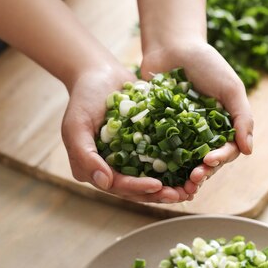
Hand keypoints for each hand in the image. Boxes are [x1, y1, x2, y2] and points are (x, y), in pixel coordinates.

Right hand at [61, 65, 194, 202]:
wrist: (100, 73)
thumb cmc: (84, 98)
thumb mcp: (76, 125)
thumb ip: (85, 155)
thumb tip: (104, 183)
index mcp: (91, 169)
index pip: (117, 185)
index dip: (137, 188)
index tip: (157, 185)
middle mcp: (109, 169)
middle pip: (135, 189)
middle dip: (158, 194)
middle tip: (181, 194)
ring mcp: (126, 159)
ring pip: (149, 180)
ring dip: (169, 187)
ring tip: (189, 190)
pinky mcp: (142, 148)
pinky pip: (158, 162)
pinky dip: (174, 168)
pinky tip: (191, 170)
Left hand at [141, 41, 253, 192]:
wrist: (171, 46)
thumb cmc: (206, 63)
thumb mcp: (230, 87)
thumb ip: (242, 117)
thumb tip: (248, 151)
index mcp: (223, 127)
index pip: (226, 151)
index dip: (219, 159)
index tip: (209, 161)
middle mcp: (203, 135)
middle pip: (205, 162)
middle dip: (201, 173)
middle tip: (192, 180)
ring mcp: (181, 135)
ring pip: (184, 163)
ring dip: (182, 176)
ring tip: (177, 185)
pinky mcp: (159, 131)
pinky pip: (160, 151)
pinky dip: (159, 164)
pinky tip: (154, 173)